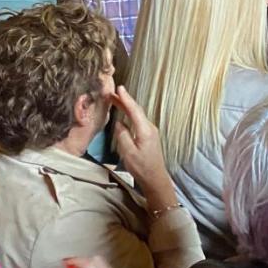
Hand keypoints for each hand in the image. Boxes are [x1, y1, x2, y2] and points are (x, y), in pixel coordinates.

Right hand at [110, 85, 175, 207]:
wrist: (155, 178)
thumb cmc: (141, 167)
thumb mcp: (128, 152)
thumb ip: (122, 135)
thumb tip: (119, 123)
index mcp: (145, 130)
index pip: (134, 110)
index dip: (126, 98)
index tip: (119, 88)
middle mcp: (149, 127)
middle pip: (136, 110)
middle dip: (124, 100)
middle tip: (112, 93)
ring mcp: (150, 131)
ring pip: (137, 115)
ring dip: (127, 107)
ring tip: (116, 100)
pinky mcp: (149, 136)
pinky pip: (138, 120)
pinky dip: (130, 114)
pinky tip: (125, 114)